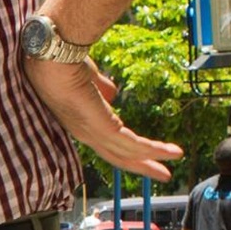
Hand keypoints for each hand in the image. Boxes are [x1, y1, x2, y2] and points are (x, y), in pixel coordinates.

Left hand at [22, 57, 181, 182]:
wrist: (55, 55)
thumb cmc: (63, 62)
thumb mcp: (86, 78)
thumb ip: (99, 88)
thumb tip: (112, 94)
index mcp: (81, 122)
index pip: (107, 143)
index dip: (126, 150)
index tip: (144, 153)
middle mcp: (85, 133)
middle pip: (117, 157)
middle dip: (142, 165)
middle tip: (162, 174)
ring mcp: (93, 133)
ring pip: (128, 154)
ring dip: (154, 160)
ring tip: (174, 162)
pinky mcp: (104, 127)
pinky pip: (134, 145)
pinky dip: (155, 150)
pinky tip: (174, 152)